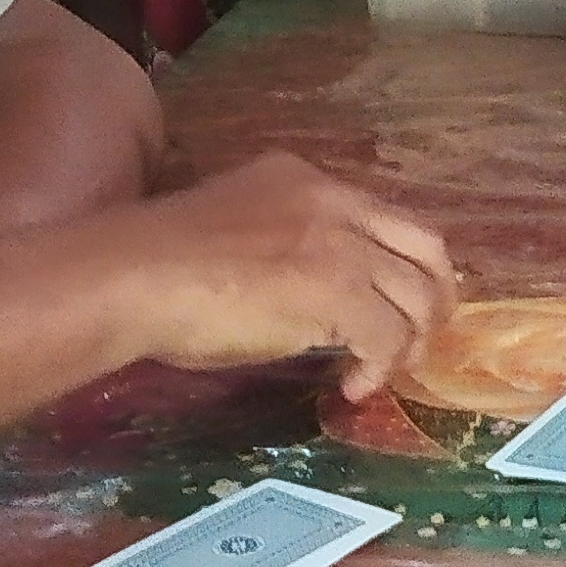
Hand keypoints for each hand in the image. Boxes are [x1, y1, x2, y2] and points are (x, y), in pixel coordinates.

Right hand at [101, 154, 457, 401]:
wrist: (131, 276)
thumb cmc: (158, 265)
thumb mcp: (235, 228)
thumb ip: (280, 243)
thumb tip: (302, 294)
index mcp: (306, 180)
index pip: (386, 218)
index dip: (401, 265)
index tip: (394, 303)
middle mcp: (335, 203)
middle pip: (425, 248)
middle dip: (434, 297)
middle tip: (417, 339)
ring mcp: (341, 246)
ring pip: (416, 297)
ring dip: (409, 341)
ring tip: (382, 370)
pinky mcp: (338, 292)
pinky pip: (387, 337)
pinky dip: (379, 368)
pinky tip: (353, 386)